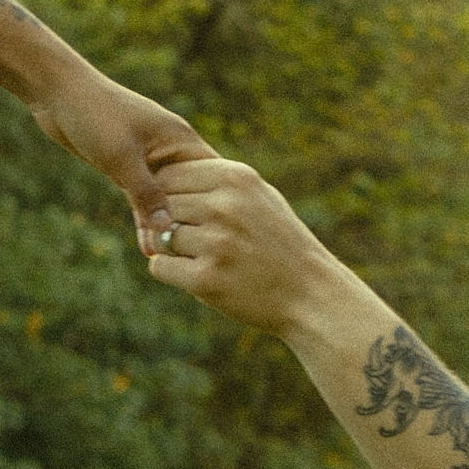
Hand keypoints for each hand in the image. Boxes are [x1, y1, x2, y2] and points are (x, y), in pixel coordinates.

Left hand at [31, 71, 218, 254]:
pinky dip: (143, 219)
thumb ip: (145, 193)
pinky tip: (145, 246)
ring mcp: (150, 158)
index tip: (221, 234)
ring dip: (163, 225)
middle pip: (191, 192)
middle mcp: (170, 148)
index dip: (216, 204)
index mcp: (179, 138)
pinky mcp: (129, 167)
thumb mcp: (121, 157)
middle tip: (194, 255)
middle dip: (190, 221)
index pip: (211, 175)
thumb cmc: (94, 114)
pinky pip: (143, 198)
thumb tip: (168, 228)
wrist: (57, 93)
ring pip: (165, 199)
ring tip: (168, 258)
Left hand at [147, 159, 337, 338]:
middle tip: (188, 240)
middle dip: (163, 222)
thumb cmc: (280, 243)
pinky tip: (199, 275)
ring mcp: (215, 243)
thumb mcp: (259, 197)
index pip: (169, 174)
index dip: (164, 195)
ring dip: (169, 249)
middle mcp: (225, 206)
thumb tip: (161, 175)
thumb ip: (216, 182)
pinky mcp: (206, 279)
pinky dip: (172, 273)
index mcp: (236, 178)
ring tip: (200, 258)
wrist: (311, 294)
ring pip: (158, 236)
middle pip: (160, 204)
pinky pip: (160, 267)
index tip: (180, 213)